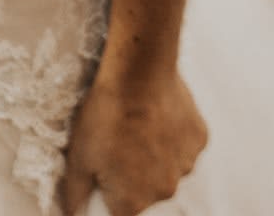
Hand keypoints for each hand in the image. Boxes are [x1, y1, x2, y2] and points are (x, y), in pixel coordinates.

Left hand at [59, 68, 207, 215]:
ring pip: (167, 169)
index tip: (104, 165)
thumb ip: (75, 193)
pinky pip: (184, 148)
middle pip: (145, 192)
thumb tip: (73, 212)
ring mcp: (186, 165)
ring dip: (156, 156)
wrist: (138, 71)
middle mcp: (164, 190)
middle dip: (132, 173)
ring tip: (140, 127)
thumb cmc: (106, 114)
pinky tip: (159, 118)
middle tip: (120, 141)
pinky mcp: (200, 140)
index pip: (118, 210)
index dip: (108, 187)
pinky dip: (173, 138)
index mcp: (132, 202)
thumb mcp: (78, 156)